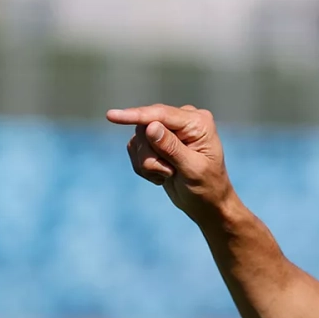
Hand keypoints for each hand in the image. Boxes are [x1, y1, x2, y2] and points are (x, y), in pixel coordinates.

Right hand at [111, 104, 235, 224]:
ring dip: (149, 164)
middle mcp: (183, 120)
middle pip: (145, 128)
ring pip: (138, 140)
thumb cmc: (207, 187)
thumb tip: (151, 126)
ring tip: (169, 175)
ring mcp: (168, 129)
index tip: (111, 116)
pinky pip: (134, 149)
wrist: (206, 203)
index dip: (136, 115)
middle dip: (151, 155)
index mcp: (198, 122)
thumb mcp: (192, 169)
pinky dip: (144, 167)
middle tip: (169, 173)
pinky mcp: (155, 141)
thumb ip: (171, 148)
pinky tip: (162, 175)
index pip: (161, 115)